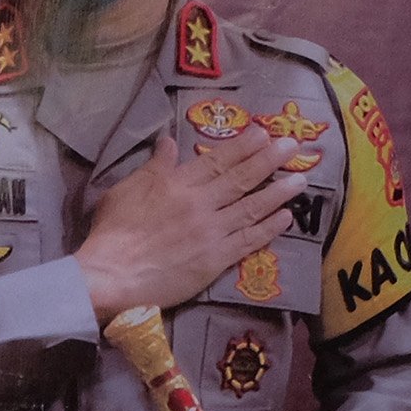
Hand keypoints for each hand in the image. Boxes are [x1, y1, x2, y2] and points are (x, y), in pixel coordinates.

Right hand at [74, 128, 293, 320]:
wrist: (109, 277)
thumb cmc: (111, 234)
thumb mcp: (124, 189)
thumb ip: (152, 167)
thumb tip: (168, 143)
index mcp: (176, 183)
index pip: (216, 160)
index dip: (243, 146)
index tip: (263, 133)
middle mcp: (199, 203)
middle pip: (240, 178)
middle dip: (269, 160)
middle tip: (292, 146)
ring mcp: (210, 232)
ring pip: (251, 207)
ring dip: (278, 192)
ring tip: (300, 180)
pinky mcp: (214, 260)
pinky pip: (248, 240)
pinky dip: (269, 228)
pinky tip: (286, 217)